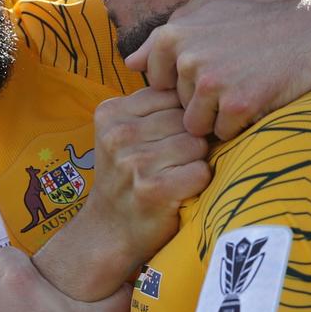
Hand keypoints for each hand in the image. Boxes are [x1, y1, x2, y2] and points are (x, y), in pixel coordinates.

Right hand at [84, 88, 210, 268]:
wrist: (109, 231)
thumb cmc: (126, 176)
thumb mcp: (123, 133)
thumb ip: (151, 104)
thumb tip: (196, 80)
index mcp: (111, 112)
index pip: (170, 94)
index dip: (178, 117)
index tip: (165, 138)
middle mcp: (118, 134)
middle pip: (186, 119)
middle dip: (189, 139)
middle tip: (170, 163)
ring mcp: (134, 162)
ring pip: (196, 144)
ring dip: (194, 162)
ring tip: (174, 176)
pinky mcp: (154, 189)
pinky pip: (201, 171)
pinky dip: (198, 183)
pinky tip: (180, 191)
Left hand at [125, 0, 310, 139]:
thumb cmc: (258, 25)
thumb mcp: (208, 16)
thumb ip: (164, 39)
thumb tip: (129, 64)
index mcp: (173, 35)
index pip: (156, 83)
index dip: (182, 83)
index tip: (209, 70)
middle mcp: (186, 57)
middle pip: (177, 105)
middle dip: (201, 100)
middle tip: (235, 76)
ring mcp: (210, 81)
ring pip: (196, 124)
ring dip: (218, 116)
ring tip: (244, 88)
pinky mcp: (236, 104)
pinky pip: (223, 132)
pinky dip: (240, 124)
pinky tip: (257, 98)